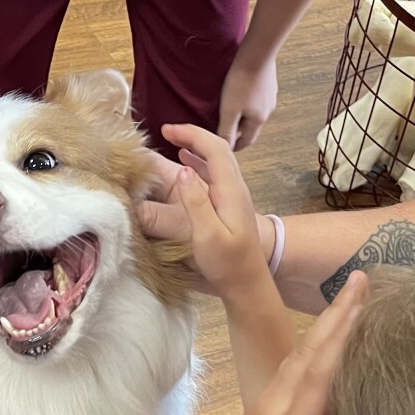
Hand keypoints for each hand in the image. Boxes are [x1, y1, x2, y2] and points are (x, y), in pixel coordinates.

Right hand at [159, 124, 274, 300]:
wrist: (249, 284)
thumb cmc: (228, 264)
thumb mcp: (208, 236)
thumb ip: (196, 203)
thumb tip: (183, 170)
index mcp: (230, 191)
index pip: (215, 149)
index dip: (191, 135)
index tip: (166, 131)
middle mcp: (235, 188)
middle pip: (218, 148)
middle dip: (193, 135)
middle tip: (166, 131)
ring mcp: (234, 196)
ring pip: (217, 160)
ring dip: (196, 146)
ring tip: (173, 142)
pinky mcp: (230, 206)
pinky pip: (215, 174)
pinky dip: (199, 163)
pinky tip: (186, 165)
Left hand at [188, 274, 365, 414]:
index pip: (319, 372)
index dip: (342, 336)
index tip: (362, 302)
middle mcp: (275, 407)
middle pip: (309, 351)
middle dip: (337, 314)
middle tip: (363, 277)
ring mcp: (267, 406)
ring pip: (299, 355)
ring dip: (325, 325)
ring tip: (351, 297)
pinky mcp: (264, 412)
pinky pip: (292, 367)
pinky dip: (314, 345)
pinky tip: (324, 339)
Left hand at [219, 47, 278, 151]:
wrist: (257, 53)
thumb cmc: (242, 81)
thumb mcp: (229, 110)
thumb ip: (227, 130)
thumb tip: (225, 148)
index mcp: (258, 120)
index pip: (248, 140)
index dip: (237, 146)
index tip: (229, 148)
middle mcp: (268, 110)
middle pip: (252, 126)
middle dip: (240, 131)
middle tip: (227, 130)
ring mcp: (270, 96)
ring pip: (255, 112)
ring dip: (244, 115)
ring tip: (231, 111)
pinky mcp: (269, 83)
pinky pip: (258, 98)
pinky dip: (248, 101)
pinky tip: (241, 93)